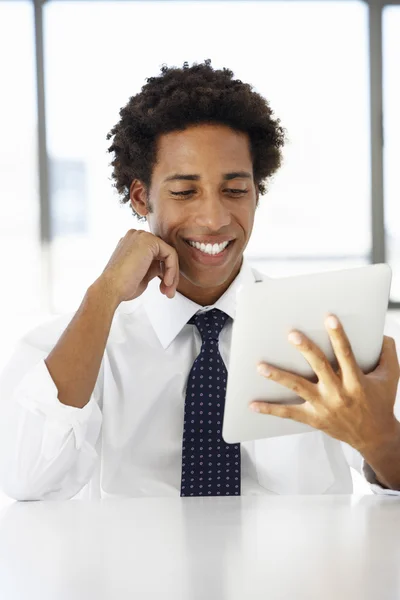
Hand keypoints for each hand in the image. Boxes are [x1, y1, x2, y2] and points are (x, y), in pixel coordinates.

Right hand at [98, 229, 179, 303]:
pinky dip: (172, 269)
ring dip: (172, 274)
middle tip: (169, 292)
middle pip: (164, 252)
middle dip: (170, 273)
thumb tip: (164, 266)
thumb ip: (153, 266)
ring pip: (169, 253)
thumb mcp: (142, 274)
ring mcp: (142, 236)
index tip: (164, 288)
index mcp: (132, 243)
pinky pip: (170, 254)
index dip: (164, 272)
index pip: (157, 254)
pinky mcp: (149, 240)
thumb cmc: (122, 285)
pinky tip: (166, 282)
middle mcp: (136, 236)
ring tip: (168, 290)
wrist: (111, 288)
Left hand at [250, 315, 399, 451]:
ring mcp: (324, 406)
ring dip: (278, 376)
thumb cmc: (380, 402)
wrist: (374, 437)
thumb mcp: (391, 377)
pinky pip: (289, 413)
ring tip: (260, 366)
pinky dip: (270, 409)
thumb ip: (388, 353)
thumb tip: (382, 333)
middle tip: (292, 335)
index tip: (329, 318)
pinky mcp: (313, 418)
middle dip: (306, 350)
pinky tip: (252, 404)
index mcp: (357, 381)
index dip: (338, 336)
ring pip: (298, 388)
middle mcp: (339, 393)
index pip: (347, 354)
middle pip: (319, 368)